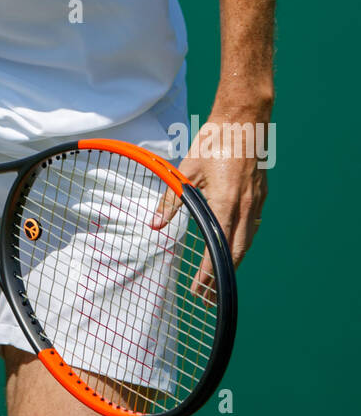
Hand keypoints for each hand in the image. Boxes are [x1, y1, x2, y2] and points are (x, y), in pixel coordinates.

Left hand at [151, 111, 268, 301]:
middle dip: (222, 277)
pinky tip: (234, 246)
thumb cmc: (214, 141)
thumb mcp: (186, 171)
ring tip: (221, 277)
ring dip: (233, 261)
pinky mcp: (261, 195)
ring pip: (247, 242)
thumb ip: (171, 201)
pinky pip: (253, 227)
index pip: (216, 247)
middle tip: (209, 295)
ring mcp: (257, 201)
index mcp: (226, 202)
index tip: (199, 291)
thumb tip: (154, 225)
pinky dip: (242, 242)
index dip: (207, 273)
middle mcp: (245, 206)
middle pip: (236, 252)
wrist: (244, 120)